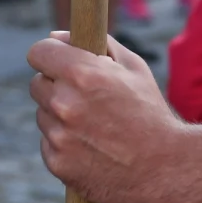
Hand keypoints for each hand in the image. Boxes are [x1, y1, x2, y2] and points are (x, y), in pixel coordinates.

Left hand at [28, 32, 184, 202]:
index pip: (39, 52)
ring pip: (43, 114)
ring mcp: (59, 137)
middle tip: (81, 94)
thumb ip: (97, 43)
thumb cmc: (149, 111)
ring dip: (59, 115)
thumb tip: (57, 35)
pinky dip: (63, 143)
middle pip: (37, 84)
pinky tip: (90, 146)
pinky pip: (48, 144)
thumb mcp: (133, 67)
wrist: (164, 167)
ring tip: (93, 124)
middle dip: (55, 85)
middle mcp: (65, 103)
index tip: (58, 60)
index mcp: (82, 74)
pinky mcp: (58, 164)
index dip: (49, 53)